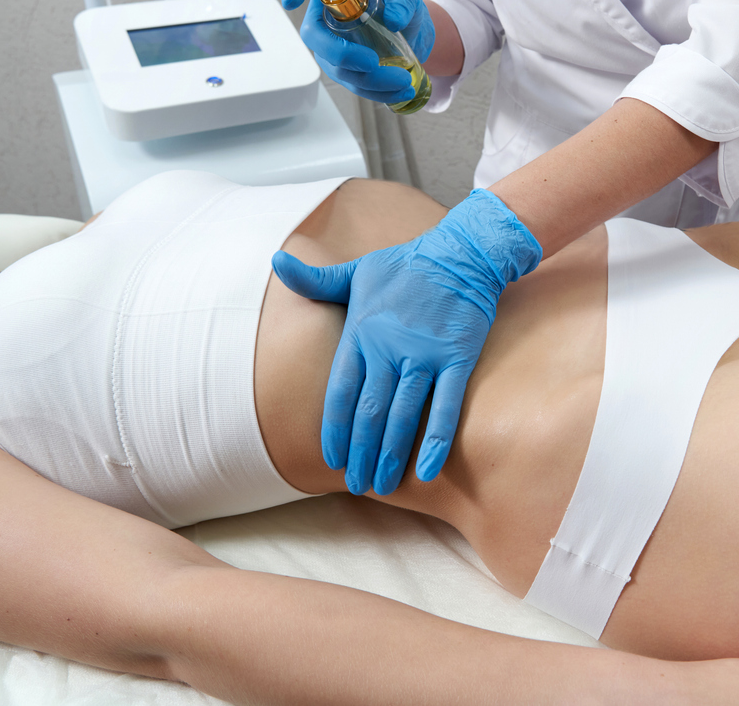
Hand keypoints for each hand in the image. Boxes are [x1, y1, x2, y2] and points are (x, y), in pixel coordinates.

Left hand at [272, 190, 540, 495]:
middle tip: (356, 484)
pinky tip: (425, 470)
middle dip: (360, 452)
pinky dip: (435, 440)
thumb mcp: (357, 270)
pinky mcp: (458, 358)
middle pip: (368, 411)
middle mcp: (389, 346)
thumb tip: (276, 260)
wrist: (462, 253)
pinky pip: (445, 406)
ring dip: (390, 454)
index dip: (334, 429)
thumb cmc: (407, 264)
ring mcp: (424, 354)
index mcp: (362, 330)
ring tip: (381, 485)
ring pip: (402, 415)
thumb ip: (317, 280)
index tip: (331, 458)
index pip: (340, 391)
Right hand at [281, 0, 435, 105]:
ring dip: (371, 80)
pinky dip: (379, 92)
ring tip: (404, 80)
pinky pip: (355, 85)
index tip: (291, 0)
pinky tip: (401, 92)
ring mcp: (333, 47)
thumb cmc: (401, 8)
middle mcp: (328, 19)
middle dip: (341, 54)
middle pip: (315, 37)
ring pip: (338, 69)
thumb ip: (403, 1)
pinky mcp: (346, 70)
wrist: (413, 34)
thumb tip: (394, 19)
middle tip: (373, 62)